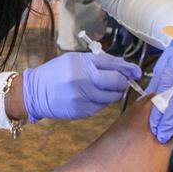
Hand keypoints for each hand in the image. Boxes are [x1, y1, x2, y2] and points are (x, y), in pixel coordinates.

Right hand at [21, 52, 140, 121]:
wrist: (35, 91)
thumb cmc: (56, 72)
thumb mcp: (75, 59)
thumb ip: (98, 62)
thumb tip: (124, 67)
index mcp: (82, 64)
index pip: (114, 66)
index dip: (129, 69)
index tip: (137, 72)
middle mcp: (84, 81)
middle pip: (117, 83)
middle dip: (123, 82)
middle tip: (121, 81)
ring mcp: (83, 98)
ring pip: (111, 97)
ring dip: (112, 93)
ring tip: (101, 88)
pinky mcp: (82, 111)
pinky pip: (101, 106)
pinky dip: (101, 101)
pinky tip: (91, 96)